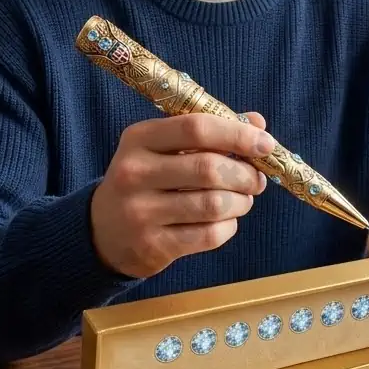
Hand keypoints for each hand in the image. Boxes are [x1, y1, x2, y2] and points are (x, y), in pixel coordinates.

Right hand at [90, 111, 272, 278]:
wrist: (103, 230)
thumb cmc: (146, 180)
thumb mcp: (165, 147)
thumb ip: (210, 133)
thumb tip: (258, 122)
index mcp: (139, 138)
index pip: (196, 128)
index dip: (238, 134)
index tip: (266, 144)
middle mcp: (135, 173)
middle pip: (209, 168)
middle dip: (245, 174)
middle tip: (256, 179)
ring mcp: (141, 212)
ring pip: (213, 204)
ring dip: (241, 202)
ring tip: (242, 200)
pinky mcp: (153, 245)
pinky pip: (209, 235)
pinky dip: (229, 227)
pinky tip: (225, 221)